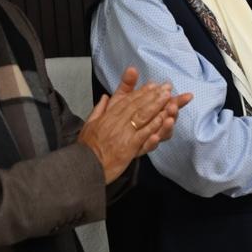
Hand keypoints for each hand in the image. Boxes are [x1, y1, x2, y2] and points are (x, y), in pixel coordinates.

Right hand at [79, 67, 193, 183]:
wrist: (82, 167)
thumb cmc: (86, 148)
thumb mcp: (89, 124)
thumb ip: (99, 109)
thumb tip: (105, 96)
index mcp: (108, 116)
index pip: (127, 101)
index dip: (142, 92)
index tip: (154, 85)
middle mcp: (116, 122)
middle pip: (137, 105)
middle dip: (153, 95)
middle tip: (167, 87)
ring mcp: (122, 134)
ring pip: (142, 116)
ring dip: (157, 106)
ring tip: (169, 97)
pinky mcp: (127, 147)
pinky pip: (143, 134)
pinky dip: (153, 125)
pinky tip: (164, 119)